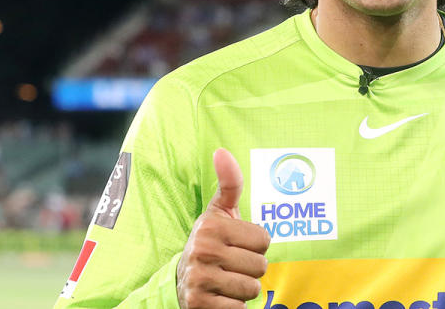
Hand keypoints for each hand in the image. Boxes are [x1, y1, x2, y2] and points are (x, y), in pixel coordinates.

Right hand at [177, 148, 270, 308]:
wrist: (180, 281)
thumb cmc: (211, 242)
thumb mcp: (219, 212)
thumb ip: (229, 183)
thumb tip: (221, 151)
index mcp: (211, 226)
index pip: (264, 239)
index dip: (256, 245)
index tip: (237, 244)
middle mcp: (202, 251)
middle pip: (260, 266)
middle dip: (251, 268)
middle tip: (232, 264)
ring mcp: (199, 279)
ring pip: (252, 288)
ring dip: (244, 288)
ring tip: (226, 280)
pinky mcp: (199, 305)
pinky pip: (239, 308)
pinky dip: (234, 306)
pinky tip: (220, 296)